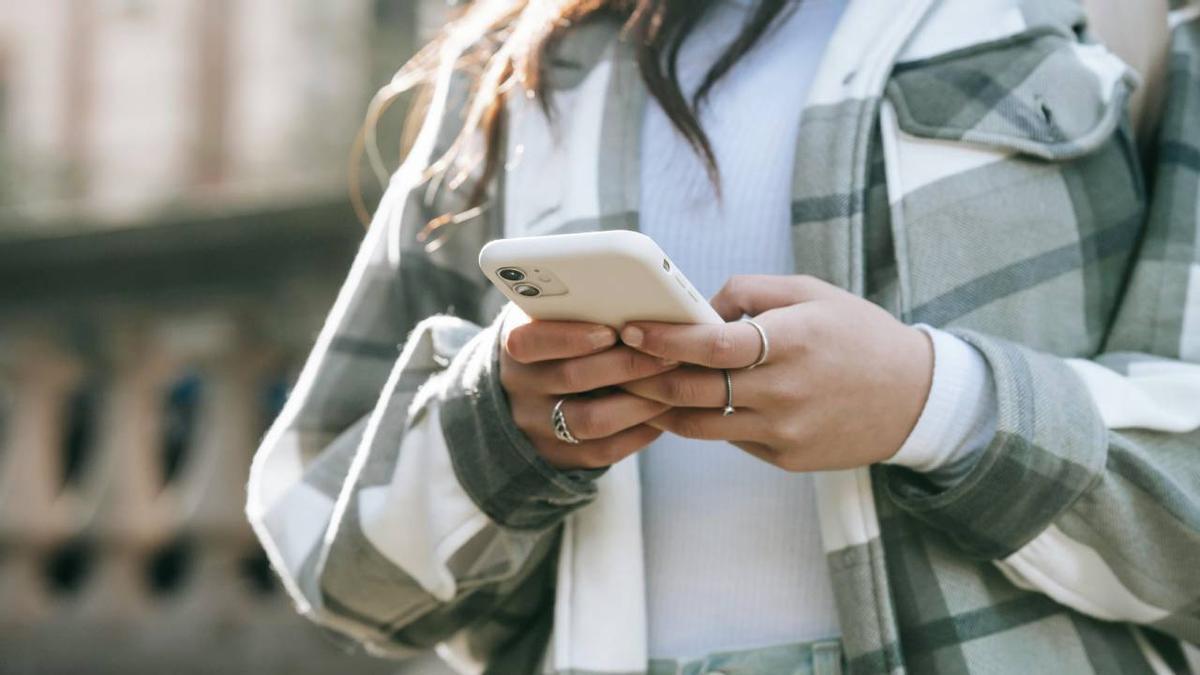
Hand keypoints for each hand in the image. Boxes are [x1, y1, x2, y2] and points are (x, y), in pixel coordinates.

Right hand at [499, 309, 676, 469]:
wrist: (523, 397)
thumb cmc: (555, 342)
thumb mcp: (549, 320)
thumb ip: (576, 308)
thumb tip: (633, 296)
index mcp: (514, 346)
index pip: (530, 341)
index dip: (571, 337)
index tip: (612, 332)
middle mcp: (520, 388)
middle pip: (572, 378)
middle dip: (627, 366)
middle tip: (669, 355)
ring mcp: (536, 427)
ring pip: (591, 420)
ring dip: (639, 403)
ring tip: (672, 387)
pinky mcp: (558, 458)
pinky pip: (603, 451)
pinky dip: (639, 433)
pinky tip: (662, 416)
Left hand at [619, 275, 932, 471]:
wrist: (915, 398)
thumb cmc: (858, 334)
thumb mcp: (811, 292)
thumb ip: (749, 291)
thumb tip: (697, 309)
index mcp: (791, 341)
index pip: (712, 345)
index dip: (665, 339)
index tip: (631, 329)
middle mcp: (784, 391)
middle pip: (693, 390)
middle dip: (644, 377)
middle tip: (615, 364)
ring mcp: (784, 430)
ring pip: (699, 425)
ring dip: (661, 408)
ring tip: (635, 389)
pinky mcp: (785, 457)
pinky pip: (728, 440)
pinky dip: (702, 422)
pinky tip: (684, 406)